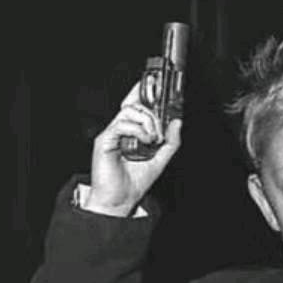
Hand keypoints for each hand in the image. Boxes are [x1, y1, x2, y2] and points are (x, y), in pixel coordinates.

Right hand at [85, 82, 182, 215]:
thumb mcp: (161, 160)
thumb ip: (171, 141)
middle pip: (135, 104)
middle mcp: (122, 129)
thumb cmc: (134, 181)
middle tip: (160, 130)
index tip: (158, 82)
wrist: (121, 200)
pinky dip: (137, 130)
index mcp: (133, 131)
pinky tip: (145, 141)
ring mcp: (113, 133)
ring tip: (153, 139)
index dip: (146, 91)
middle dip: (153, 111)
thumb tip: (177, 122)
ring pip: (130, 111)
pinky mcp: (105, 140)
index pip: (138, 104)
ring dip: (148, 122)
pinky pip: (122, 124)